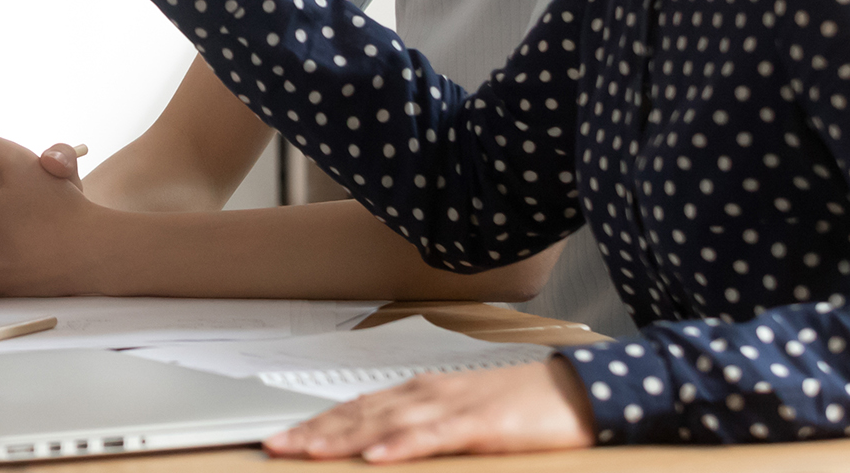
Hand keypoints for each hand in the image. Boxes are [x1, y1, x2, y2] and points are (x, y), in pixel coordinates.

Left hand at [264, 355, 596, 461]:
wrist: (576, 391)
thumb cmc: (522, 409)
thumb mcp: (463, 422)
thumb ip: (425, 433)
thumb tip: (384, 451)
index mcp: (420, 395)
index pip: (356, 410)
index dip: (316, 425)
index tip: (281, 439)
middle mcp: (426, 395)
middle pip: (358, 415)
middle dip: (313, 433)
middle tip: (273, 448)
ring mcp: (451, 406)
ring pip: (384, 424)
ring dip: (342, 439)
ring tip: (306, 452)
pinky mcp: (479, 422)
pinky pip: (432, 436)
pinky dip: (400, 446)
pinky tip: (374, 458)